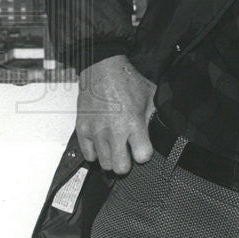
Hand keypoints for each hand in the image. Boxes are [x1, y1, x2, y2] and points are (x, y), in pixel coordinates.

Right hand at [77, 55, 155, 173]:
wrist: (103, 70)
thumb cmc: (127, 82)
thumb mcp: (150, 97)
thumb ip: (152, 117)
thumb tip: (156, 132)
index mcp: (134, 123)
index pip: (142, 156)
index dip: (144, 154)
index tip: (143, 149)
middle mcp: (114, 131)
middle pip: (120, 168)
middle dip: (127, 163)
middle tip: (128, 154)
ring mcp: (96, 132)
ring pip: (104, 164)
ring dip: (111, 158)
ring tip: (115, 147)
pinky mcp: (82, 130)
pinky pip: (88, 156)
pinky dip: (96, 153)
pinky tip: (103, 143)